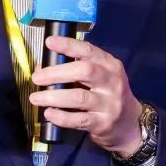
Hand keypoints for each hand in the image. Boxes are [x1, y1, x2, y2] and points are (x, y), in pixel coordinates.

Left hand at [29, 35, 142, 156]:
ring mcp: (109, 104)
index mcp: (110, 65)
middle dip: (56, 73)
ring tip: (36, 98)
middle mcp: (112, 82)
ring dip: (53, 96)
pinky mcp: (103, 123)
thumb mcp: (99, 77)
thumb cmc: (107, 95)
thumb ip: (74, 70)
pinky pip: (79, 120)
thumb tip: (41, 68)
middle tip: (38, 78)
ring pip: (79, 97)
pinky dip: (61, 117)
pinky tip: (49, 113)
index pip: (88, 51)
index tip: (50, 42)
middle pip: (84, 71)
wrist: (129, 123)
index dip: (68, 45)